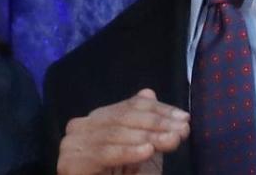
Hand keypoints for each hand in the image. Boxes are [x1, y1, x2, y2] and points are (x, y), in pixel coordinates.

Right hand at [56, 88, 189, 174]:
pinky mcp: (71, 163)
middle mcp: (80, 127)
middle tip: (182, 129)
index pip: (129, 107)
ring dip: (148, 137)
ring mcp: (72, 144)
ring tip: (172, 140)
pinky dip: (128, 151)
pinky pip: (105, 153)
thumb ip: (145, 125)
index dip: (158, 110)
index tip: (184, 117)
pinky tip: (147, 151)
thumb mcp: (141, 152)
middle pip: (122, 118)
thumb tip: (149, 93)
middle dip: (156, 123)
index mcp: (96, 120)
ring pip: (115, 134)